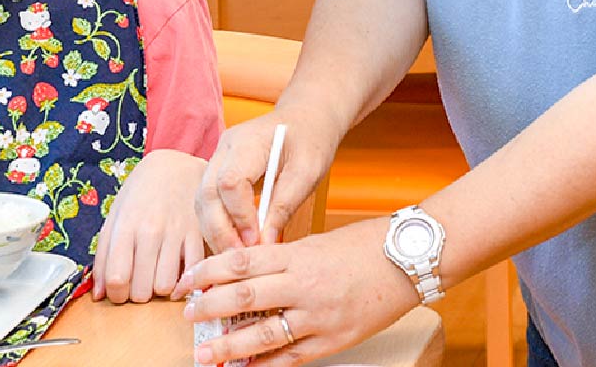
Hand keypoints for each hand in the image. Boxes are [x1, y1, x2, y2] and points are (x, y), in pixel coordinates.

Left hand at [92, 148, 207, 302]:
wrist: (176, 167)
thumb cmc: (141, 194)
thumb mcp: (115, 217)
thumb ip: (103, 256)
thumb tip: (98, 295)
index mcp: (126, 225)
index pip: (116, 278)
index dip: (116, 295)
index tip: (120, 292)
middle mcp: (151, 230)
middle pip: (141, 290)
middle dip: (137, 294)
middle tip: (139, 283)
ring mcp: (177, 233)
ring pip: (165, 287)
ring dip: (160, 290)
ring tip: (158, 276)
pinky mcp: (200, 234)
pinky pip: (192, 274)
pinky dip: (184, 284)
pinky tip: (178, 275)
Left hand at [180, 219, 419, 365]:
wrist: (409, 259)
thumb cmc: (363, 245)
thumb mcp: (316, 242)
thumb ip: (282, 259)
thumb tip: (245, 275)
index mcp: (296, 255)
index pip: (239, 262)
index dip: (206, 272)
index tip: (186, 282)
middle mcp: (304, 285)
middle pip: (244, 298)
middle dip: (209, 308)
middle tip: (187, 315)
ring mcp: (319, 316)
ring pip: (264, 335)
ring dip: (230, 346)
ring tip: (206, 354)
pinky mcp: (334, 339)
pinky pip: (293, 357)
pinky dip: (266, 365)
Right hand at [197, 106, 341, 252]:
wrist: (306, 118)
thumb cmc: (310, 140)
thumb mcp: (308, 172)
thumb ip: (284, 206)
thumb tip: (265, 244)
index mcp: (247, 141)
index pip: (230, 182)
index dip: (240, 216)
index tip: (256, 241)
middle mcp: (224, 147)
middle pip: (207, 194)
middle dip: (220, 231)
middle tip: (240, 259)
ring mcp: (217, 158)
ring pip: (202, 200)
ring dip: (215, 231)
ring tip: (236, 257)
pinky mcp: (218, 170)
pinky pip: (208, 201)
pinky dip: (217, 224)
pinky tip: (234, 243)